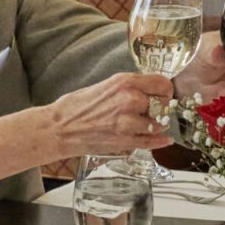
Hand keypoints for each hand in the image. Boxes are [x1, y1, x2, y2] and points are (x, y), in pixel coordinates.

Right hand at [45, 71, 173, 154]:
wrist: (59, 128)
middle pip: (162, 104)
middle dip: (159, 108)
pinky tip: (165, 139)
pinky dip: (160, 141)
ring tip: (148, 124)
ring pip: (157, 124)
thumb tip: (149, 91)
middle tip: (152, 111)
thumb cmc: (76, 106)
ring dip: (155, 125)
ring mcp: (128, 122)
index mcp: (124, 82)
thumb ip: (129, 88)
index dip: (164, 91)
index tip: (163, 95)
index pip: (162, 83)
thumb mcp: (106, 86)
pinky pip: (151, 141)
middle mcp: (129, 100)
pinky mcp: (125, 141)